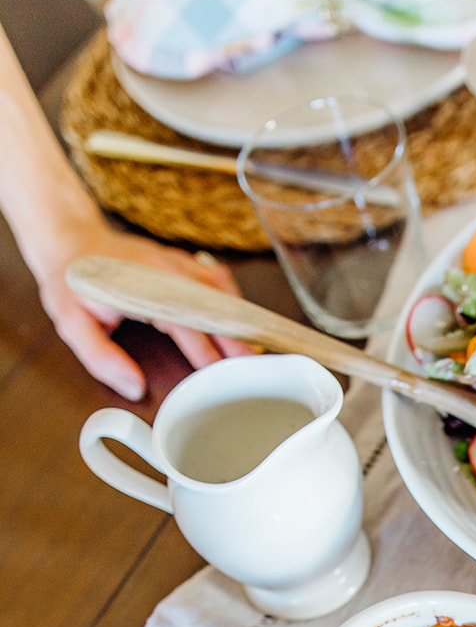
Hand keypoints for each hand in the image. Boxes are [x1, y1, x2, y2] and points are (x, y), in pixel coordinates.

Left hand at [31, 215, 253, 400]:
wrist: (68, 239)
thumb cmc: (70, 282)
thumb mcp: (71, 323)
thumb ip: (100, 356)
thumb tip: (133, 388)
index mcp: (141, 286)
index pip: (183, 320)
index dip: (205, 347)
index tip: (221, 372)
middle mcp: (165, 270)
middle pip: (213, 305)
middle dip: (237, 336)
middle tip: (255, 365)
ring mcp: (176, 263)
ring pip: (221, 290)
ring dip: (240, 317)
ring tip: (256, 347)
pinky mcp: (182, 262)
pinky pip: (217, 279)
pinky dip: (233, 300)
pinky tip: (241, 319)